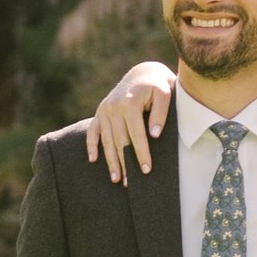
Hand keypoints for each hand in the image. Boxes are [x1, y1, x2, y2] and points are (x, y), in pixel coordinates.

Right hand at [87, 63, 176, 179]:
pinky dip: (91, 145)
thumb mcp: (165, 92)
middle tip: (131, 184)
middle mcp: (113, 107)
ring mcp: (104, 109)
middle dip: (126, 163)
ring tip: (116, 179)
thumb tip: (153, 134)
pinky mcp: (100, 112)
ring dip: (110, 161)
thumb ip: (161, 112)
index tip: (146, 170)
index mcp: (129, 102)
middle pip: (120, 141)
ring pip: (106, 140)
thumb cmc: (158, 85)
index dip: (141, 153)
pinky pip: (93, 131)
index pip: (136, 134)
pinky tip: (93, 160)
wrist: (144, 72)